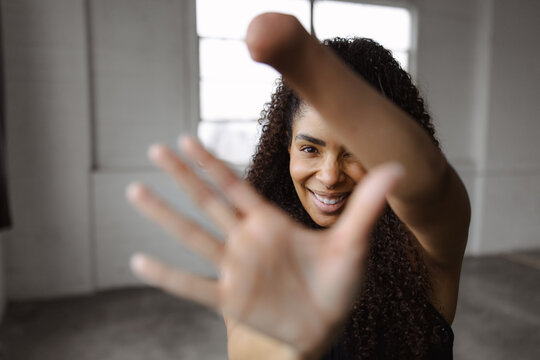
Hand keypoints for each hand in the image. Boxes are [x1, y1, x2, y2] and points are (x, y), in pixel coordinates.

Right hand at [126, 137, 402, 357]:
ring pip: (193, 236)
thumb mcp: (353, 242)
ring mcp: (236, 268)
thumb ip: (366, 205)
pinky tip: (138, 262)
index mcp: (270, 222)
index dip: (212, 162)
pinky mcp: (232, 298)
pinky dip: (168, 276)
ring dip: (165, 215)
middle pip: (207, 202)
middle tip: (155, 148)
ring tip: (135, 191)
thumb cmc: (338, 283)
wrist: (327, 325)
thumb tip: (399, 166)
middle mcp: (246, 240)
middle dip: (182, 176)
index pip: (234, 185)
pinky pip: (194, 286)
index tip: (188, 137)